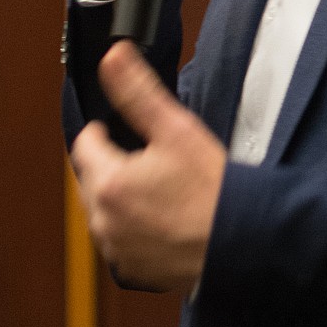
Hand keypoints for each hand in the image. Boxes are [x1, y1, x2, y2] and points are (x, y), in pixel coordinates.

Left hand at [71, 42, 226, 290]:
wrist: (241, 243)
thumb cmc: (213, 191)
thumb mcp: (177, 129)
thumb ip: (137, 92)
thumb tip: (113, 57)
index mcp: (108, 183)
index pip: (85, 144)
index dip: (106, 132)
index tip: (131, 134)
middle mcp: (104, 220)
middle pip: (93, 178)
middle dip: (115, 166)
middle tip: (155, 162)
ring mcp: (117, 248)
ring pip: (106, 211)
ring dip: (124, 198)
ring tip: (163, 192)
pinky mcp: (132, 269)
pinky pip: (122, 240)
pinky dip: (136, 228)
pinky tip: (166, 219)